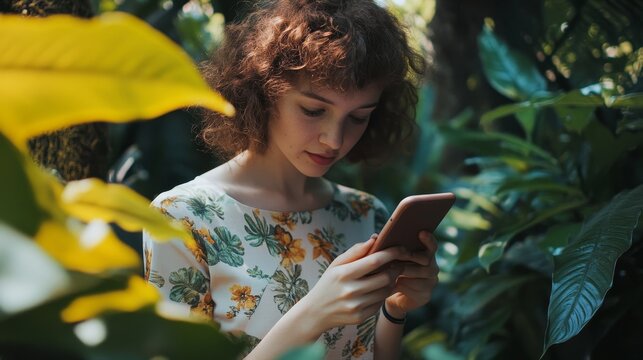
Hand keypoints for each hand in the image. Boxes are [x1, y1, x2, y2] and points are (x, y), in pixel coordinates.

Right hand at [296, 234, 428, 334]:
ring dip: (392, 281)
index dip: (391, 253)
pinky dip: (384, 294)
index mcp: (344, 274)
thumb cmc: (328, 283)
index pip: (374, 261)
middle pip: (385, 277)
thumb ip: (355, 251)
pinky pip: (380, 303)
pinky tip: (380, 288)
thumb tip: (375, 238)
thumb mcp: (336, 264)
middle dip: (396, 268)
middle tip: (398, 263)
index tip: (400, 248)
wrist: (316, 312)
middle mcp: (350, 291)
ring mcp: (356, 305)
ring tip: (390, 274)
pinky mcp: (361, 317)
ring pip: (386, 291)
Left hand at [384, 231, 438, 317]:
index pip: (432, 246)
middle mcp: (432, 267)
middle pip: (426, 259)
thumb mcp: (392, 260)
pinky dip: (402, 283)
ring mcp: (430, 282)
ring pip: (419, 272)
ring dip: (404, 269)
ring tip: (389, 267)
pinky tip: (391, 282)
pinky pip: (414, 287)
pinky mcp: (425, 295)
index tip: (421, 233)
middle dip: (409, 256)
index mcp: (426, 255)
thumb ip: (388, 248)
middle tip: (396, 255)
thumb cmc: (392, 273)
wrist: (395, 298)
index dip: (428, 239)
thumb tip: (374, 236)